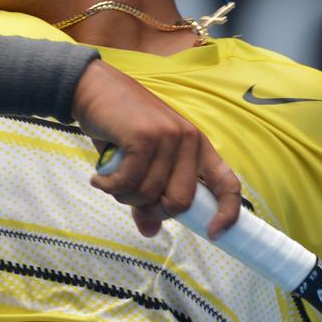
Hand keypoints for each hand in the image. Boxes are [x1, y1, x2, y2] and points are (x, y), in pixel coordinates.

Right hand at [72, 59, 240, 238]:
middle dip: (151, 210)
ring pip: (149, 194)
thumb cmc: (119, 127)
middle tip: (129, 200)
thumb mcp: (139, 162)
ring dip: (123, 196)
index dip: (227, 212)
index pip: (227, 182)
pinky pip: (129, 182)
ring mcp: (168, 137)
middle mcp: (189, 140)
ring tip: (109, 181)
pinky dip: (109, 187)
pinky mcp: (144, 137)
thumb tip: (149, 232)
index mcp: (198, 147)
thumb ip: (147, 196)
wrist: (94, 88)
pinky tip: (98, 178)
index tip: (213, 233)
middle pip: (180, 201)